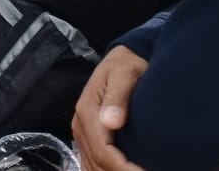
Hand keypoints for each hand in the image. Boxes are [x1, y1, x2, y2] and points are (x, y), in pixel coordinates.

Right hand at [72, 45, 148, 170]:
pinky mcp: (87, 137)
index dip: (124, 168)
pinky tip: (122, 169)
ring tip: (138, 170)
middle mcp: (80, 125)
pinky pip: (92, 163)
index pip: (103, 151)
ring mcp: (82, 133)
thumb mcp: (125, 73)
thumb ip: (117, 96)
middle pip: (97, 164)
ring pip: (92, 167)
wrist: (120, 59)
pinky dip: (105, 170)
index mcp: (87, 111)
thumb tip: (111, 122)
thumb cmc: (126, 65)